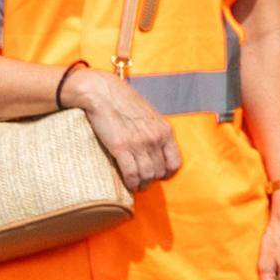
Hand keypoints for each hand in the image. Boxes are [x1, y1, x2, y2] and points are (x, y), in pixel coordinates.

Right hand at [65, 65, 182, 189]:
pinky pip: (131, 174)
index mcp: (165, 130)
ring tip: (137, 186)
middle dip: (152, 180)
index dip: (168, 173)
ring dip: (141, 184)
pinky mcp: (121, 148)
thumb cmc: (124, 102)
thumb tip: (156, 149)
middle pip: (159, 171)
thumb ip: (155, 132)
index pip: (175, 162)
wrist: (103, 94)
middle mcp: (155, 138)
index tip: (161, 176)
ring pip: (146, 175)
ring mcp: (139, 144)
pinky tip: (128, 184)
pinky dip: (130, 183)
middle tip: (144, 183)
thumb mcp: (149, 116)